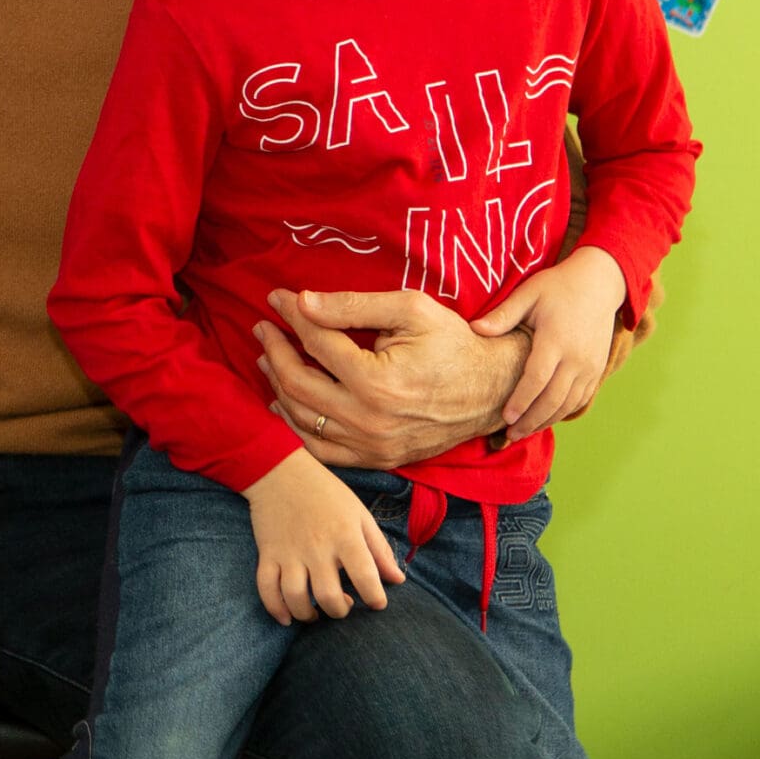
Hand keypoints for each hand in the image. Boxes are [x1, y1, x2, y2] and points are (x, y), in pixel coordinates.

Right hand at [242, 449, 403, 623]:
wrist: (278, 470)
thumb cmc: (325, 492)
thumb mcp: (359, 514)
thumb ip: (378, 549)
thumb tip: (397, 581)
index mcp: (345, 536)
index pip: (366, 578)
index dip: (375, 599)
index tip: (376, 603)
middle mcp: (317, 548)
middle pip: (328, 597)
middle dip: (340, 611)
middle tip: (344, 605)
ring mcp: (289, 552)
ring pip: (296, 598)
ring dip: (308, 615)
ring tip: (317, 614)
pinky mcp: (267, 553)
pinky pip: (267, 588)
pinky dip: (275, 608)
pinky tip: (287, 617)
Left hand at [254, 288, 529, 467]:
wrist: (496, 390)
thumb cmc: (455, 343)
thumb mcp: (411, 310)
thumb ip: (353, 305)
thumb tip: (302, 302)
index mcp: (378, 381)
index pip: (316, 342)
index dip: (292, 316)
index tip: (276, 298)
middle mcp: (370, 420)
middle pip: (298, 384)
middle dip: (273, 352)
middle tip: (263, 329)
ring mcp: (373, 446)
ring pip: (303, 420)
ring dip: (278, 386)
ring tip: (268, 359)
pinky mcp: (378, 459)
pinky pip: (321, 451)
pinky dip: (296, 428)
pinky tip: (286, 403)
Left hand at [469, 247, 627, 439]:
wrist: (600, 283)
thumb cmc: (557, 286)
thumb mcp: (528, 294)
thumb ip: (503, 315)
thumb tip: (475, 330)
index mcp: (556, 340)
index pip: (537, 379)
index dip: (521, 401)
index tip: (505, 417)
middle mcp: (577, 358)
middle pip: (553, 399)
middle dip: (532, 420)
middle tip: (510, 434)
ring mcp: (590, 366)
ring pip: (568, 403)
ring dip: (546, 420)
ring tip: (523, 432)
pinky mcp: (597, 369)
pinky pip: (580, 398)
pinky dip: (563, 412)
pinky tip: (545, 419)